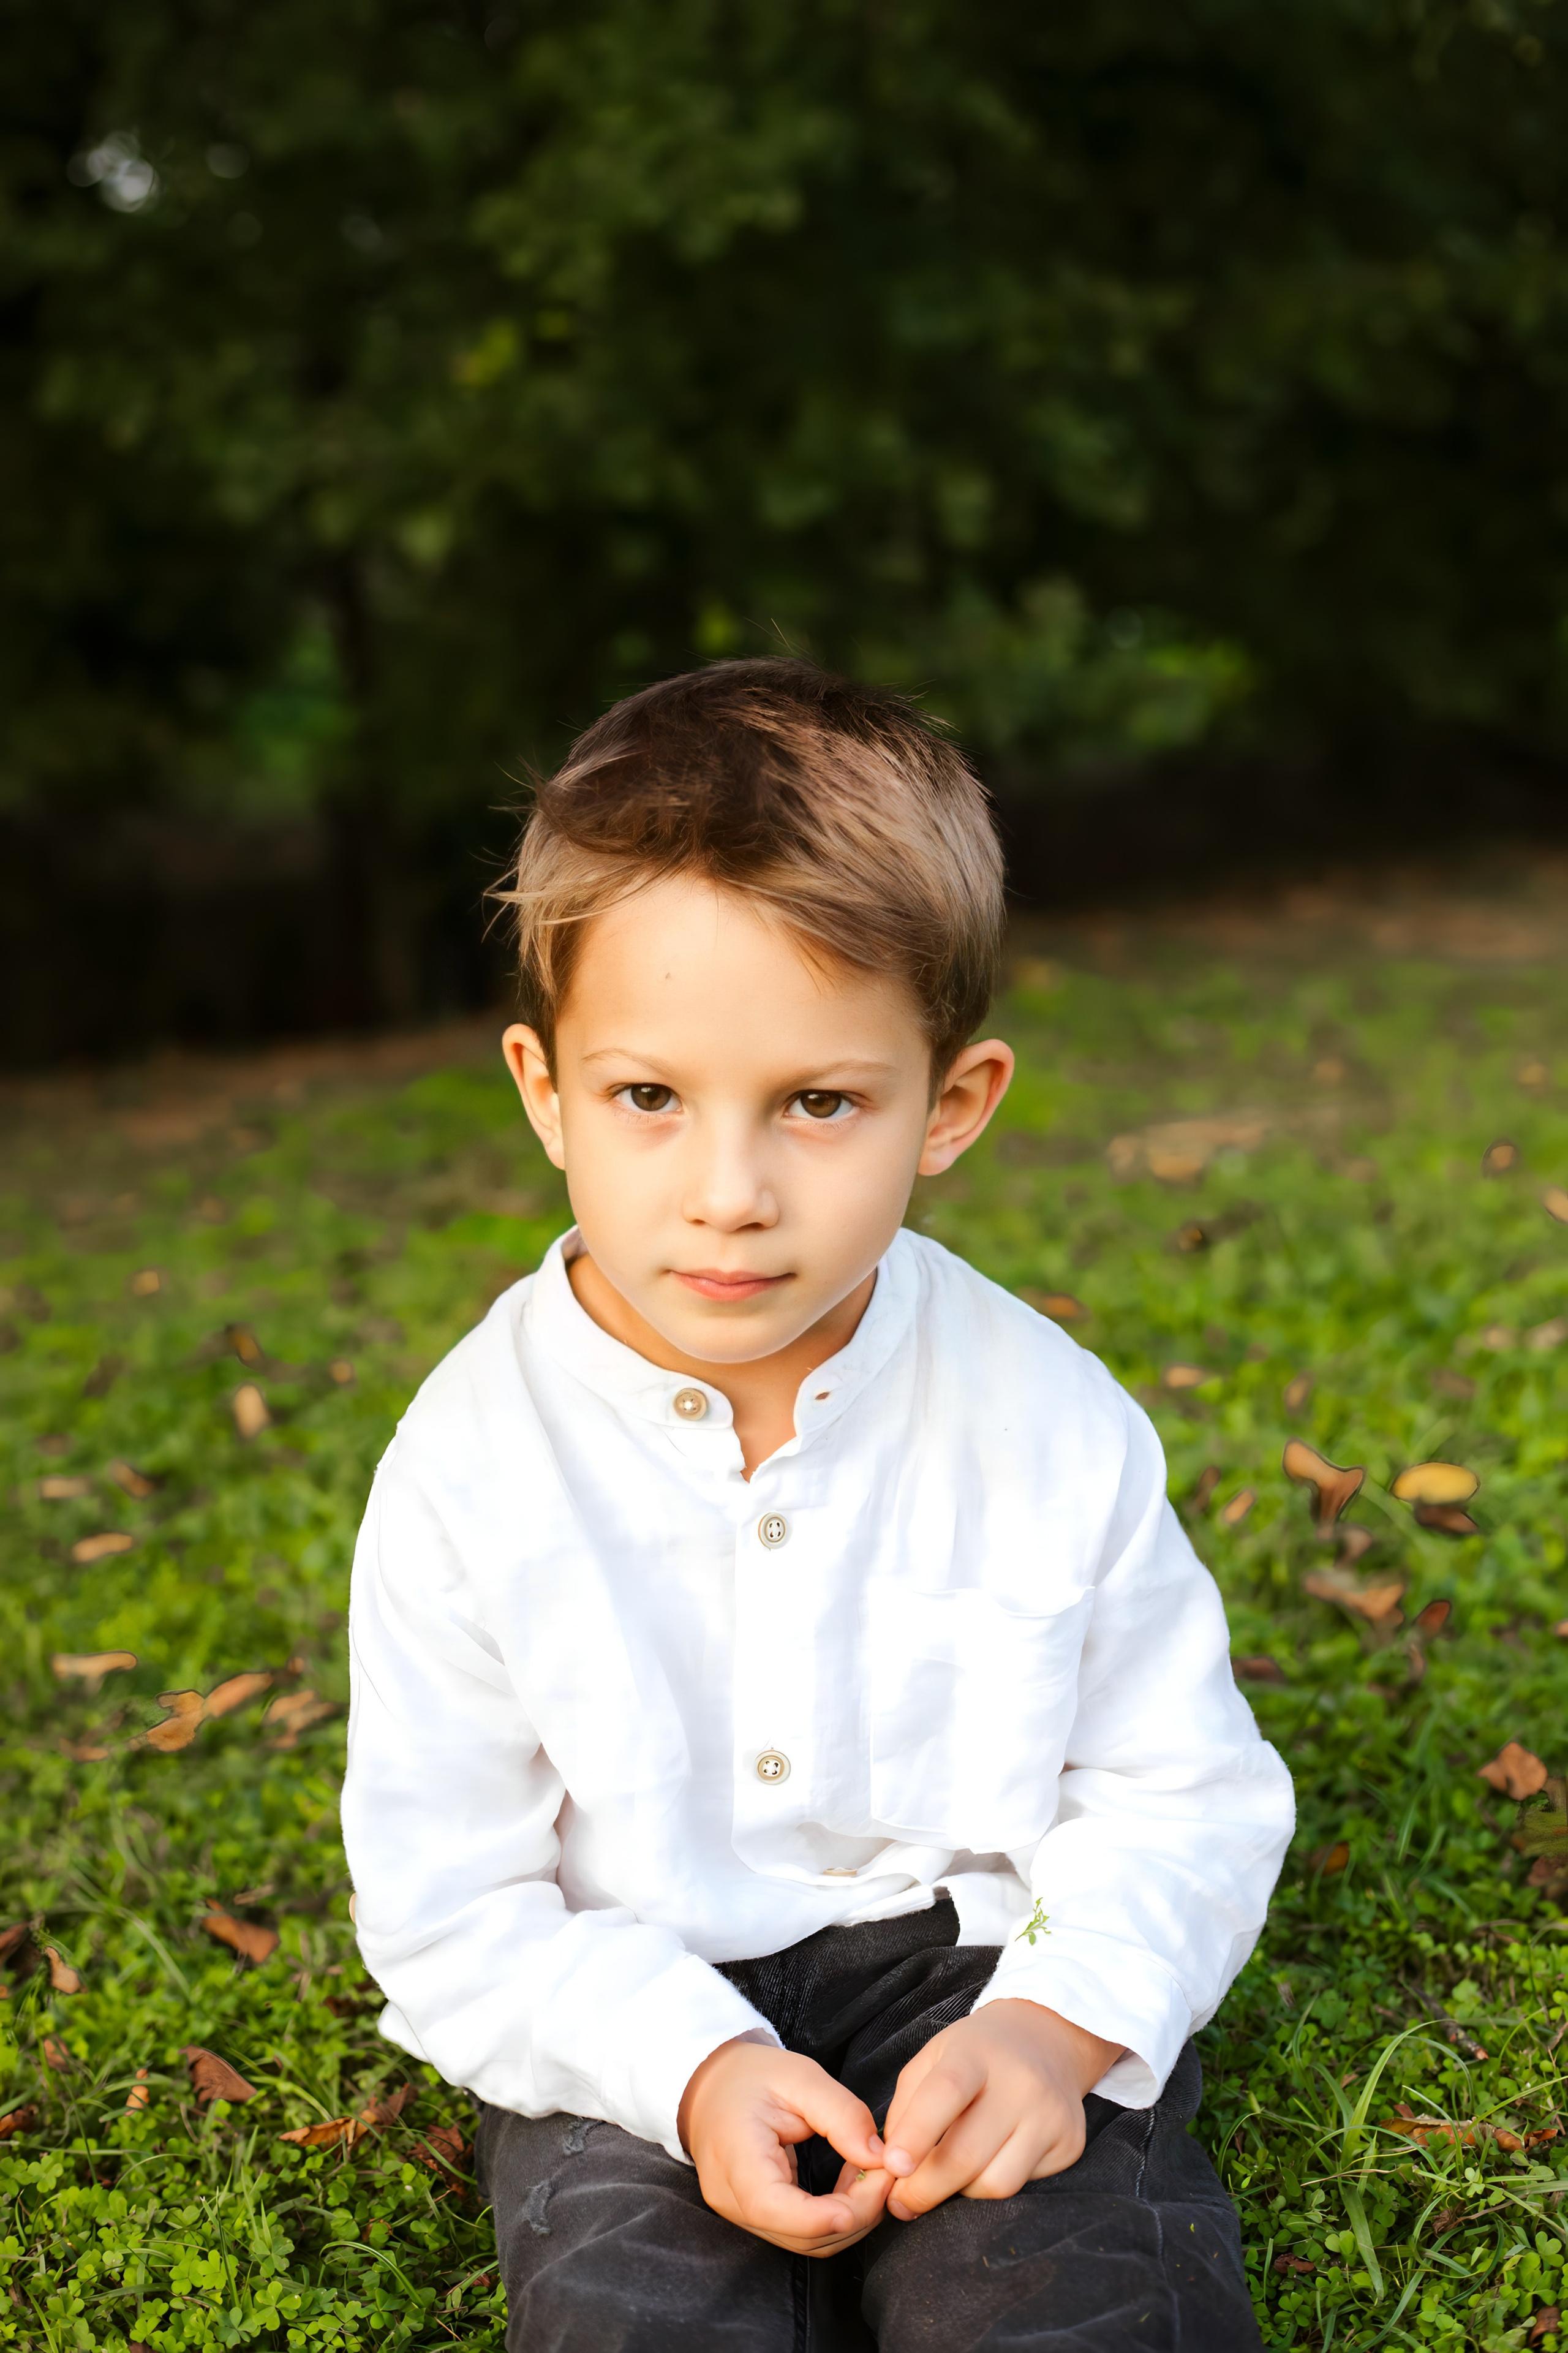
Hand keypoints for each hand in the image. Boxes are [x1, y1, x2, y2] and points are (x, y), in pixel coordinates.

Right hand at [678, 2037, 892, 2255]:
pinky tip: (849, 2182)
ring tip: (870, 2173)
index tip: (875, 2187)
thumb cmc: (751, 2076)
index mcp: (735, 2157)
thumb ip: (841, 2115)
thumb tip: (879, 2158)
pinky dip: (834, 2215)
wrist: (712, 2085)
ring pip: (806, 2241)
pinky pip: (801, 2231)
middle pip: (801, 2235)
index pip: (775, 2208)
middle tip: (887, 2172)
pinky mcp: (755, 2217)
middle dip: (856, 2212)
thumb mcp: (800, 2077)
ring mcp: (741, 2213)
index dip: (828, 2214)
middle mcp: (732, 2198)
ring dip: (849, 2217)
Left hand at [880, 2001, 1122, 2220]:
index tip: (892, 2167)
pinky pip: (1022, 2188)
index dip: (916, 2134)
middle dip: (924, 2189)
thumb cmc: (976, 2055)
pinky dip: (992, 2186)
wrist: (1046, 2039)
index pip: (946, 2093)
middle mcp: (1021, 2082)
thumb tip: (891, 2168)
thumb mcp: (933, 2059)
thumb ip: (905, 2108)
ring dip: (960, 2193)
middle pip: (966, 2154)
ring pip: (996, 2184)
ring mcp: (1051, 2115)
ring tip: (946, 2180)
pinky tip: (985, 2165)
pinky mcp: (1070, 2143)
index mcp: (977, 2053)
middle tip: (901, 2201)